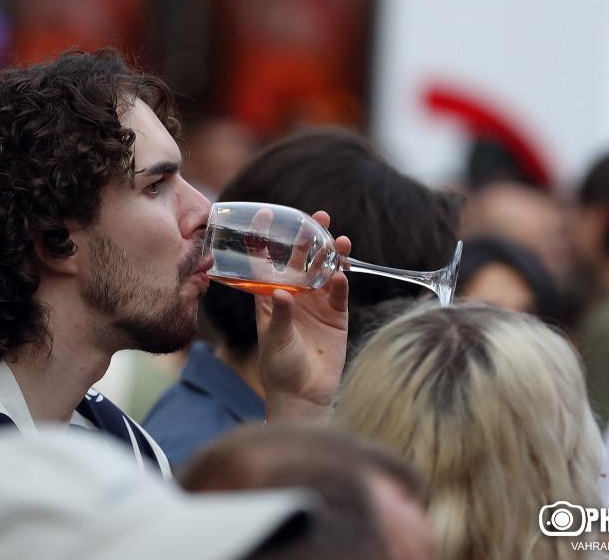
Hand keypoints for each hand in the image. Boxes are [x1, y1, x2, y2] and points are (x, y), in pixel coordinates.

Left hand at [255, 210, 350, 423]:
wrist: (304, 394)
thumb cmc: (279, 368)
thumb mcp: (274, 342)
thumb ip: (279, 317)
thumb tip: (282, 293)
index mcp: (269, 296)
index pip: (265, 261)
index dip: (265, 237)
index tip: (266, 213)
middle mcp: (294, 294)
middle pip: (301, 259)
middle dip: (309, 237)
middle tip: (319, 217)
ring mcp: (316, 303)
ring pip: (325, 271)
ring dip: (332, 255)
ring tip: (339, 240)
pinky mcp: (336, 316)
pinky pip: (340, 293)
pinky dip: (342, 283)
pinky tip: (343, 273)